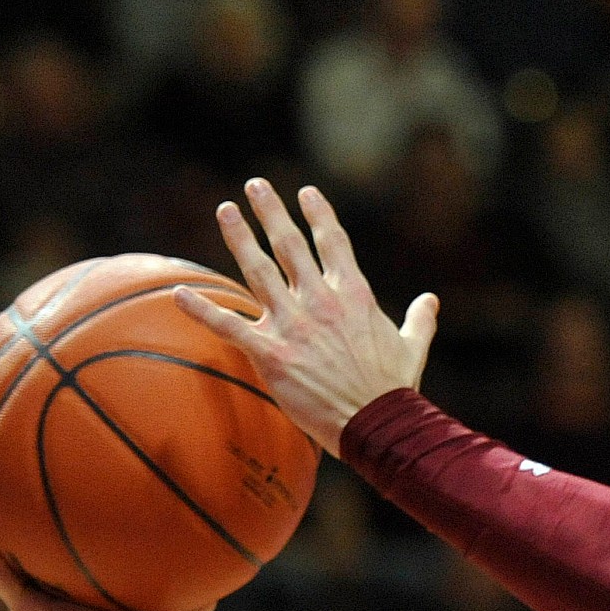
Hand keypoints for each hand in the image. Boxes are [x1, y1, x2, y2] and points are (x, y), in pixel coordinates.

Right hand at [0, 503, 207, 610]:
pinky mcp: (26, 609)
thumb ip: (195, 596)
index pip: (49, 567)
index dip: (37, 546)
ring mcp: (33, 606)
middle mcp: (48, 603)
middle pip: (16, 562)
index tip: (28, 519)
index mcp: (73, 602)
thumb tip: (224, 579)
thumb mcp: (174, 610)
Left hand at [177, 179, 438, 455]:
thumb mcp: (414, 347)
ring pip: (258, 271)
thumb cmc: (395, 388)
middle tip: (254, 186)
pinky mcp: (270, 353)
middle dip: (270, 212)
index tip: (305, 192)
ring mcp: (293, 325)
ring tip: (225, 212)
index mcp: (355, 295)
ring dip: (239, 238)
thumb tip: (430, 300)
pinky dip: (201, 309)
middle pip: (290, 245)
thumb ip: (420, 319)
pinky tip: (178, 294)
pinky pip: (228, 326)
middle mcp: (321, 301)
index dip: (319, 214)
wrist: (378, 424)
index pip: (333, 243)